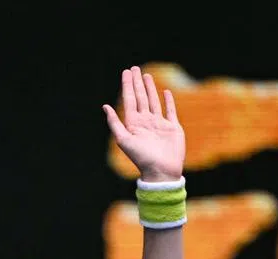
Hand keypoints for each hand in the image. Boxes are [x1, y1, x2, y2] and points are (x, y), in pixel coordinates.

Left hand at [103, 66, 184, 181]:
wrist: (161, 171)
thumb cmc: (141, 158)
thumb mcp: (123, 140)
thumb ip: (114, 123)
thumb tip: (105, 106)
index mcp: (133, 124)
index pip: (129, 100)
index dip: (127, 86)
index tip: (126, 72)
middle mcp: (145, 122)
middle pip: (140, 97)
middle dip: (137, 83)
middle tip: (134, 68)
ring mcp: (159, 124)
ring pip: (153, 101)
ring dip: (150, 88)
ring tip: (146, 75)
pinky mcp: (172, 127)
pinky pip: (170, 111)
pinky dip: (168, 101)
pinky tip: (165, 92)